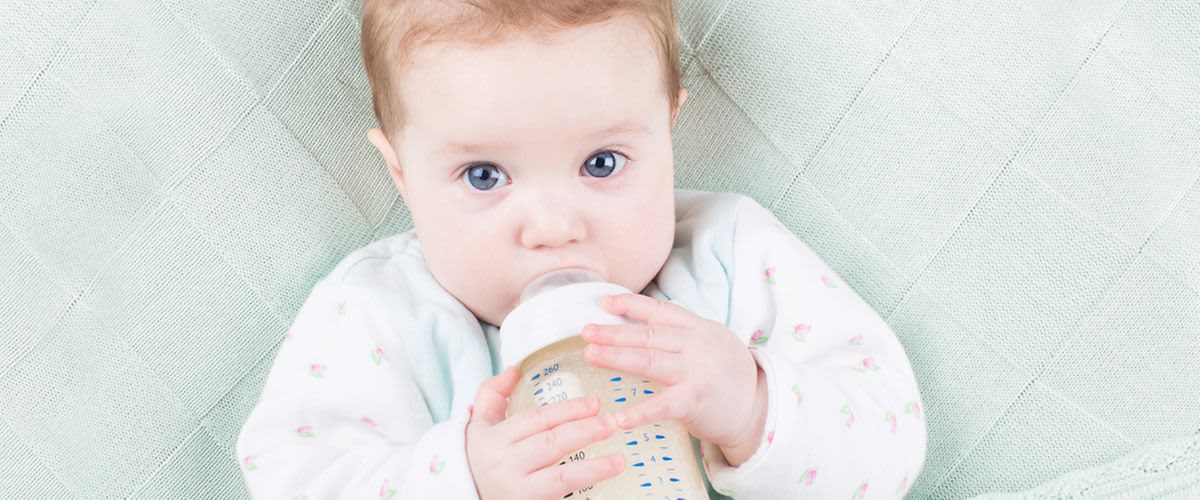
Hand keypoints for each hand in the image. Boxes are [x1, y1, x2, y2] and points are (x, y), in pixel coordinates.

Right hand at [466, 366, 625, 499]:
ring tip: (619, 459)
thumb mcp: (478, 424)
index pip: (537, 420)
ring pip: (560, 477)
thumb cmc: (476, 457)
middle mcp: (506, 464)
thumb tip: (515, 369)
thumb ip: (493, 393)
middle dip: (584, 432)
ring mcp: (518, 490)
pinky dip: (583, 487)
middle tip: (611, 422)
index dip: (567, 410)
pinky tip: (603, 481)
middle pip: (551, 444)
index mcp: (496, 438)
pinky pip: (560, 495)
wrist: (461, 494)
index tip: (594, 403)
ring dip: (593, 468)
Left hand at [582, 293, 768, 466]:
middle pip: (648, 335)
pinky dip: (640, 411)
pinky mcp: (696, 401)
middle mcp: (696, 344)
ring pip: (649, 360)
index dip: (630, 304)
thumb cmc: (725, 374)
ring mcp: (696, 372)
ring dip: (617, 357)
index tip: (603, 302)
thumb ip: (679, 333)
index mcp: (697, 327)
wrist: (757, 406)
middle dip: (613, 331)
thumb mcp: (709, 341)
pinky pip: (663, 405)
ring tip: (590, 354)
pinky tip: (619, 417)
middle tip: (586, 330)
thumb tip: (638, 324)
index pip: (659, 310)